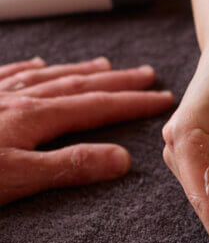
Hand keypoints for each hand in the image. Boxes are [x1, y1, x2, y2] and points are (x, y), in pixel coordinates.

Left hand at [0, 55, 174, 205]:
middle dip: (117, 81)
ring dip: (82, 72)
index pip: (95, 108)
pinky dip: (31, 69)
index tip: (160, 99)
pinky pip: (11, 74)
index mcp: (33, 117)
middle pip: (78, 86)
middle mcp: (18, 98)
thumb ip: (69, 166)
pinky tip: (39, 64)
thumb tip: (121, 159)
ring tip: (104, 66)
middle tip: (146, 75)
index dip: (132, 103)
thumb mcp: (17, 177)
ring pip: (48, 77)